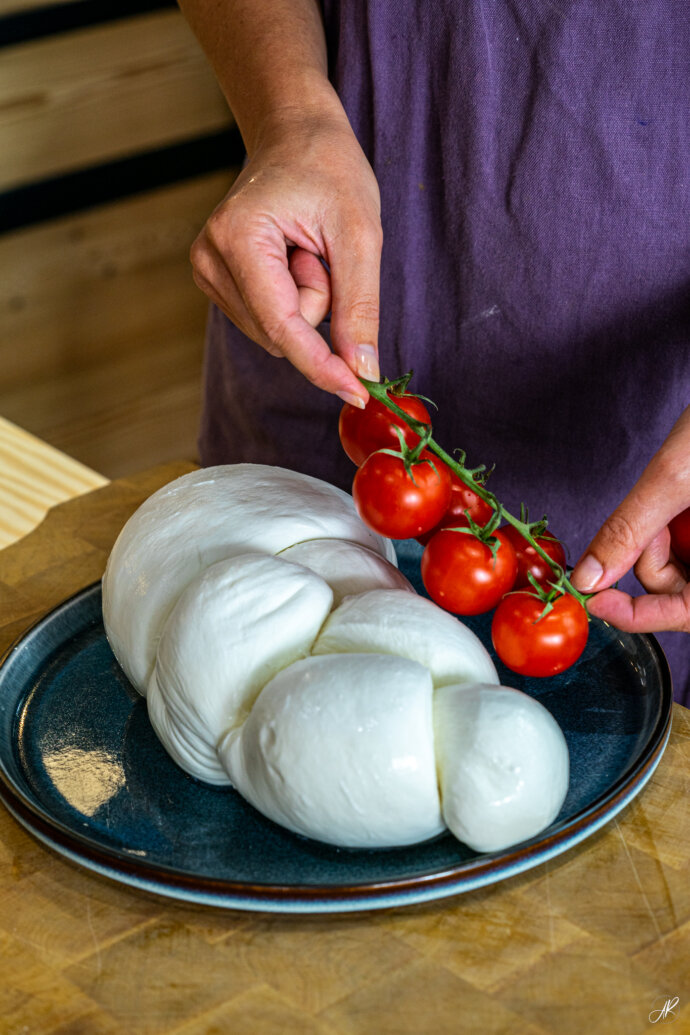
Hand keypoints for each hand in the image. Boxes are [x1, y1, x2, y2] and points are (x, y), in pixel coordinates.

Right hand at [190, 109, 381, 406]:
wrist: (295, 134)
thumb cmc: (328, 169)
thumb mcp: (360, 234)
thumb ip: (359, 307)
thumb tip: (362, 372)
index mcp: (237, 239)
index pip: (284, 328)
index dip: (323, 366)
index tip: (357, 392)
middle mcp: (210, 259)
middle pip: (281, 335)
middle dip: (317, 308)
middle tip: (323, 253)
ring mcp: (208, 271)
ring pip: (276, 333)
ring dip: (307, 303)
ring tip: (307, 250)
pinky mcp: (217, 281)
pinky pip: (269, 321)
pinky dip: (293, 299)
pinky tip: (293, 260)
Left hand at [570, 407, 689, 631]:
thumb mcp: (677, 475)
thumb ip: (630, 531)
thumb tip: (589, 580)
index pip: (687, 614)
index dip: (638, 616)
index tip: (595, 600)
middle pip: (682, 590)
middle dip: (652, 558)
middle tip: (654, 516)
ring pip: (683, 566)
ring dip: (662, 537)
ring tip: (676, 493)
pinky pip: (689, 542)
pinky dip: (672, 524)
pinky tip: (680, 493)